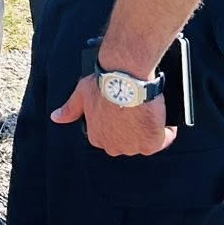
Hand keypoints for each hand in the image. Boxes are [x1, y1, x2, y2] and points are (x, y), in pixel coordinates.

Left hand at [52, 72, 176, 156]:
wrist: (124, 77)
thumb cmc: (103, 85)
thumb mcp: (81, 96)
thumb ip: (70, 109)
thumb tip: (56, 118)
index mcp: (97, 138)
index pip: (110, 137)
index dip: (119, 125)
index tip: (124, 113)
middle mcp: (113, 147)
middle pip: (128, 142)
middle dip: (133, 130)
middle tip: (137, 111)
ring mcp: (133, 146)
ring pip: (145, 142)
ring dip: (149, 130)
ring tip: (148, 112)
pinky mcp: (152, 143)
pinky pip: (164, 140)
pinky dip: (166, 131)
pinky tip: (163, 119)